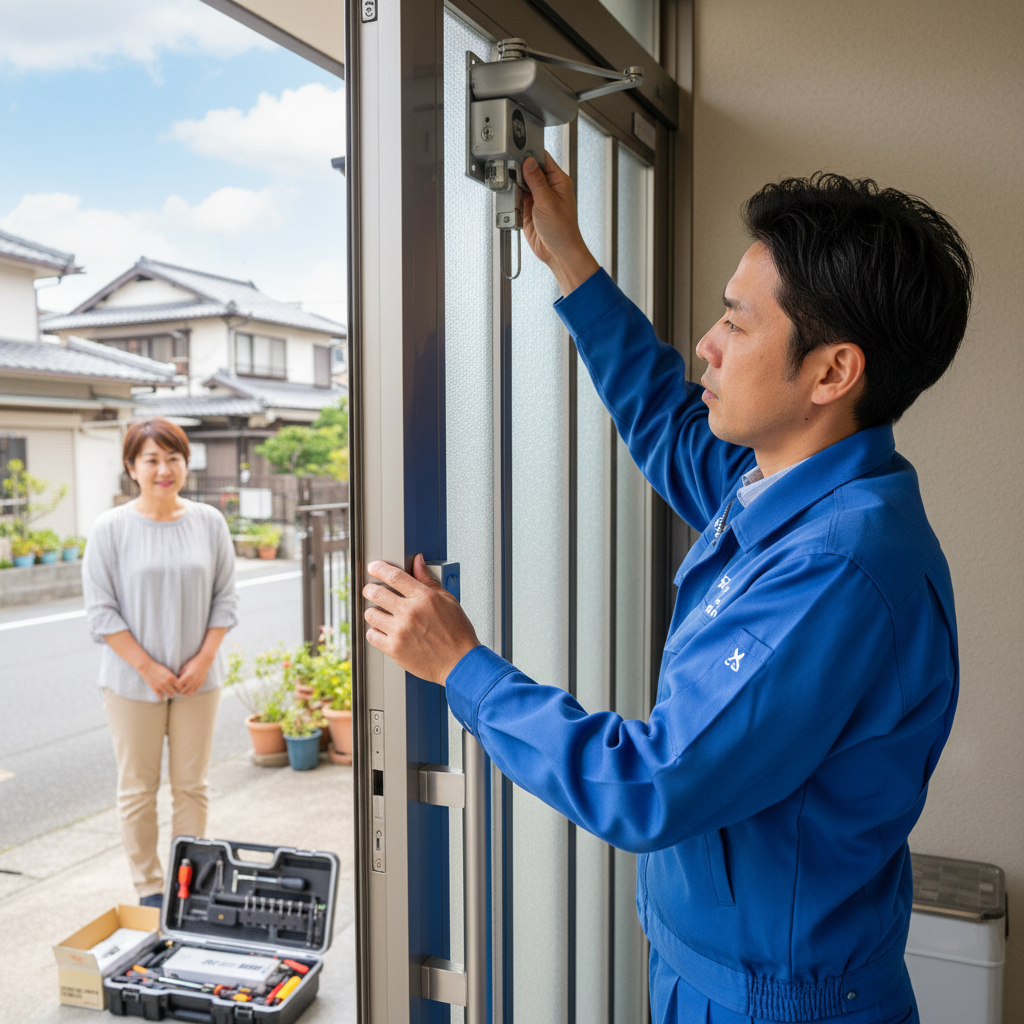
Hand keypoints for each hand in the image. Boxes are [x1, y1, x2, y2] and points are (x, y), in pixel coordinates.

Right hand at [141, 660, 179, 699]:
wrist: (146, 667)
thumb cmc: (158, 668)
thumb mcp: (168, 671)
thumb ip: (173, 677)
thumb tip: (179, 683)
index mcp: (171, 677)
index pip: (180, 686)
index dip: (181, 687)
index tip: (181, 686)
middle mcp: (166, 682)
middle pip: (175, 692)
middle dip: (177, 691)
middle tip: (176, 690)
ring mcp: (160, 686)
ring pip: (169, 695)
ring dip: (171, 694)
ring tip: (171, 692)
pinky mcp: (154, 689)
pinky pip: (161, 697)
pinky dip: (163, 697)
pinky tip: (163, 694)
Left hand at [176, 653, 212, 695]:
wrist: (205, 660)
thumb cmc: (193, 662)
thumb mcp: (184, 667)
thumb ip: (179, 675)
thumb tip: (174, 682)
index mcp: (188, 675)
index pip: (178, 685)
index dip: (174, 685)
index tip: (172, 683)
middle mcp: (194, 680)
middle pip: (182, 690)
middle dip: (178, 690)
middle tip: (175, 687)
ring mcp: (198, 683)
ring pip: (188, 693)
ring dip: (183, 692)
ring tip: (180, 689)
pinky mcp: (201, 684)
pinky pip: (194, 692)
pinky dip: (189, 692)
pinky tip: (185, 690)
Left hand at [362, 554, 479, 684]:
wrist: (460, 662)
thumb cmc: (457, 633)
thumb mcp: (448, 600)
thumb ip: (428, 581)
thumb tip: (417, 562)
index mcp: (424, 598)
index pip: (394, 576)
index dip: (379, 568)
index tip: (373, 567)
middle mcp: (410, 613)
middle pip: (376, 593)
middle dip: (370, 589)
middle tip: (371, 591)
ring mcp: (400, 632)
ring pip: (370, 614)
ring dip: (373, 611)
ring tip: (380, 614)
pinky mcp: (394, 649)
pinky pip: (372, 635)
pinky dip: (375, 631)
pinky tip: (383, 630)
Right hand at [522, 151, 599, 295]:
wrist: (557, 252)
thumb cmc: (562, 230)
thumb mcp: (547, 202)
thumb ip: (536, 181)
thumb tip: (528, 162)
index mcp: (558, 181)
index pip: (543, 159)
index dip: (530, 154)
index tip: (518, 153)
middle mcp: (548, 187)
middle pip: (530, 169)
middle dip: (519, 170)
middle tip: (510, 170)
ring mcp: (538, 198)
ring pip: (522, 183)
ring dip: (515, 184)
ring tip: (510, 185)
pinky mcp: (529, 209)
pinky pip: (517, 197)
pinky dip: (512, 197)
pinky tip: (510, 197)